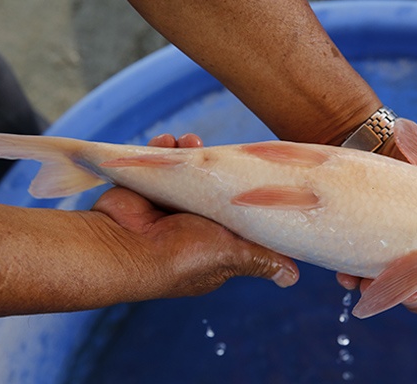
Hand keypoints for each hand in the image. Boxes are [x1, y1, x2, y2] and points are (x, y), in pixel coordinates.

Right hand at [91, 133, 298, 299]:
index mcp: (216, 243)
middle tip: (221, 150)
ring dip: (189, 151)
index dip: (246, 194)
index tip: (254, 171)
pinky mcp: (148, 191)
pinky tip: (168, 140)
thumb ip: (260, 259)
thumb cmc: (183, 255)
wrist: (124, 245)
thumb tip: (291, 278)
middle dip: (216, 167)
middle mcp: (194, 226)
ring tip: (190, 138)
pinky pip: (160, 165)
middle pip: (214, 188)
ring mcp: (170, 207)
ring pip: (188, 172)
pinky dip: (163, 150)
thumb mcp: (232, 255)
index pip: (239, 215)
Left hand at [337, 138, 416, 318]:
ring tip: (372, 287)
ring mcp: (389, 251)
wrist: (368, 141)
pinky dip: (351, 279)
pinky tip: (347, 277)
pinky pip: (355, 273)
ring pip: (392, 289)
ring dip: (386, 294)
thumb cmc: (416, 156)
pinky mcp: (359, 246)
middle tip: (415, 297)